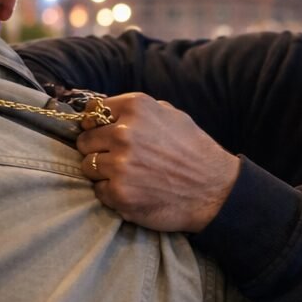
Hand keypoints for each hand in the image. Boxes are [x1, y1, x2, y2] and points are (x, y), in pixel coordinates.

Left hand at [76, 94, 240, 231]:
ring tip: (127, 176)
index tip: (101, 133)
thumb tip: (105, 111)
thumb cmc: (194, 152)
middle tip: (117, 158)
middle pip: (85, 140)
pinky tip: (132, 191)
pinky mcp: (119, 193)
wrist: (215, 191)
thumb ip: (138, 111)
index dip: (95, 124)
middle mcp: (124, 132)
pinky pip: (98, 190)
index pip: (92, 112)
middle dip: (98, 149)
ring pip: (88, 166)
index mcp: (136, 108)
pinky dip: (111, 193)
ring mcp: (120, 164)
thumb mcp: (172, 115)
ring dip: (102, 172)